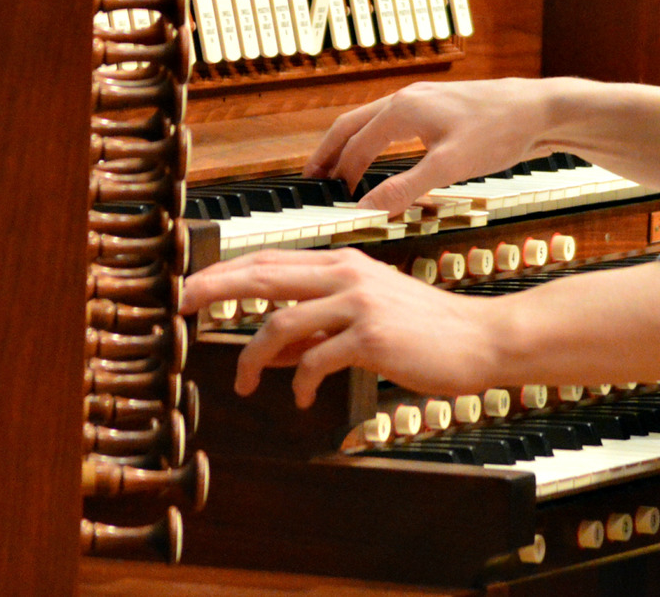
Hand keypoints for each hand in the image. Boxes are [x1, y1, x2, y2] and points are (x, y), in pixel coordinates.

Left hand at [180, 249, 501, 406]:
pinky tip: (301, 399)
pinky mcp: (370, 336)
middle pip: (263, 274)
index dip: (227, 271)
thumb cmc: (427, 331)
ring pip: (280, 323)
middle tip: (178, 306)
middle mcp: (347, 275)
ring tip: (246, 384)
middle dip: (214, 288)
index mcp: (345, 264)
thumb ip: (320, 328)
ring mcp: (358, 303)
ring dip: (253, 358)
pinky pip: (314, 361)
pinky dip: (299, 383)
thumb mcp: (369, 318)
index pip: (272, 259)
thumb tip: (273, 351)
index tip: (192, 286)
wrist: (480, 339)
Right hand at [306, 78, 560, 212]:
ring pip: (371, 121)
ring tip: (338, 171)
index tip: (327, 200)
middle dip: (329, 151)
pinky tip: (382, 157)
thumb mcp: (451, 166)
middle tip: (311, 178)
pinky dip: (374, 140)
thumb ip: (406, 187)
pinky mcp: (438, 108)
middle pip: (351, 124)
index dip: (338, 174)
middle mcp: (406, 98)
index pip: (354, 144)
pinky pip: (392, 123)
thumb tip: (366, 208)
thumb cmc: (499, 132)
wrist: (540, 108)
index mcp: (402, 109)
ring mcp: (422, 100)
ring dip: (351, 145)